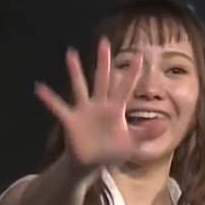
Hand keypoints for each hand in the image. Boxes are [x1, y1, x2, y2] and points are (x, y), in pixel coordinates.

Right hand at [34, 38, 142, 169]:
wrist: (91, 164)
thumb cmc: (112, 151)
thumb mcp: (132, 143)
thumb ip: (146, 133)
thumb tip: (165, 124)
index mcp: (116, 109)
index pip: (126, 87)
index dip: (133, 73)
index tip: (140, 55)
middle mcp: (99, 105)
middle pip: (103, 79)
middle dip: (104, 61)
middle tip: (104, 41)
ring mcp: (84, 111)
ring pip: (80, 87)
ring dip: (75, 72)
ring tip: (71, 54)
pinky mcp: (71, 121)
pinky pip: (59, 108)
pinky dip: (49, 99)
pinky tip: (39, 87)